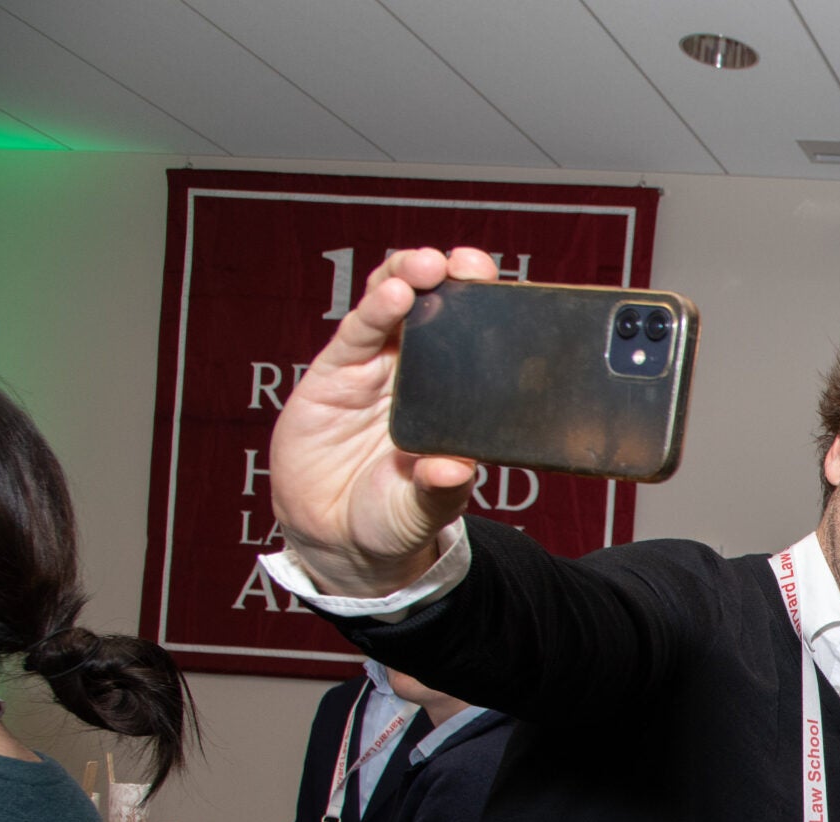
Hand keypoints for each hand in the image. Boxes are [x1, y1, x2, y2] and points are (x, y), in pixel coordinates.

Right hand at [271, 245, 498, 597]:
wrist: (336, 537)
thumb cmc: (392, 516)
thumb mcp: (425, 509)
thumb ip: (441, 489)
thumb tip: (455, 470)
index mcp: (452, 399)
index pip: (474, 342)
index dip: (488, 310)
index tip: (505, 294)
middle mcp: (416, 375)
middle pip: (435, 308)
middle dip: (452, 278)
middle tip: (468, 265)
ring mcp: (374, 370)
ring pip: (393, 307)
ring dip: (410, 278)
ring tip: (429, 266)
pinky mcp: (334, 375)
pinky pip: (356, 334)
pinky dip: (375, 311)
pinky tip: (394, 295)